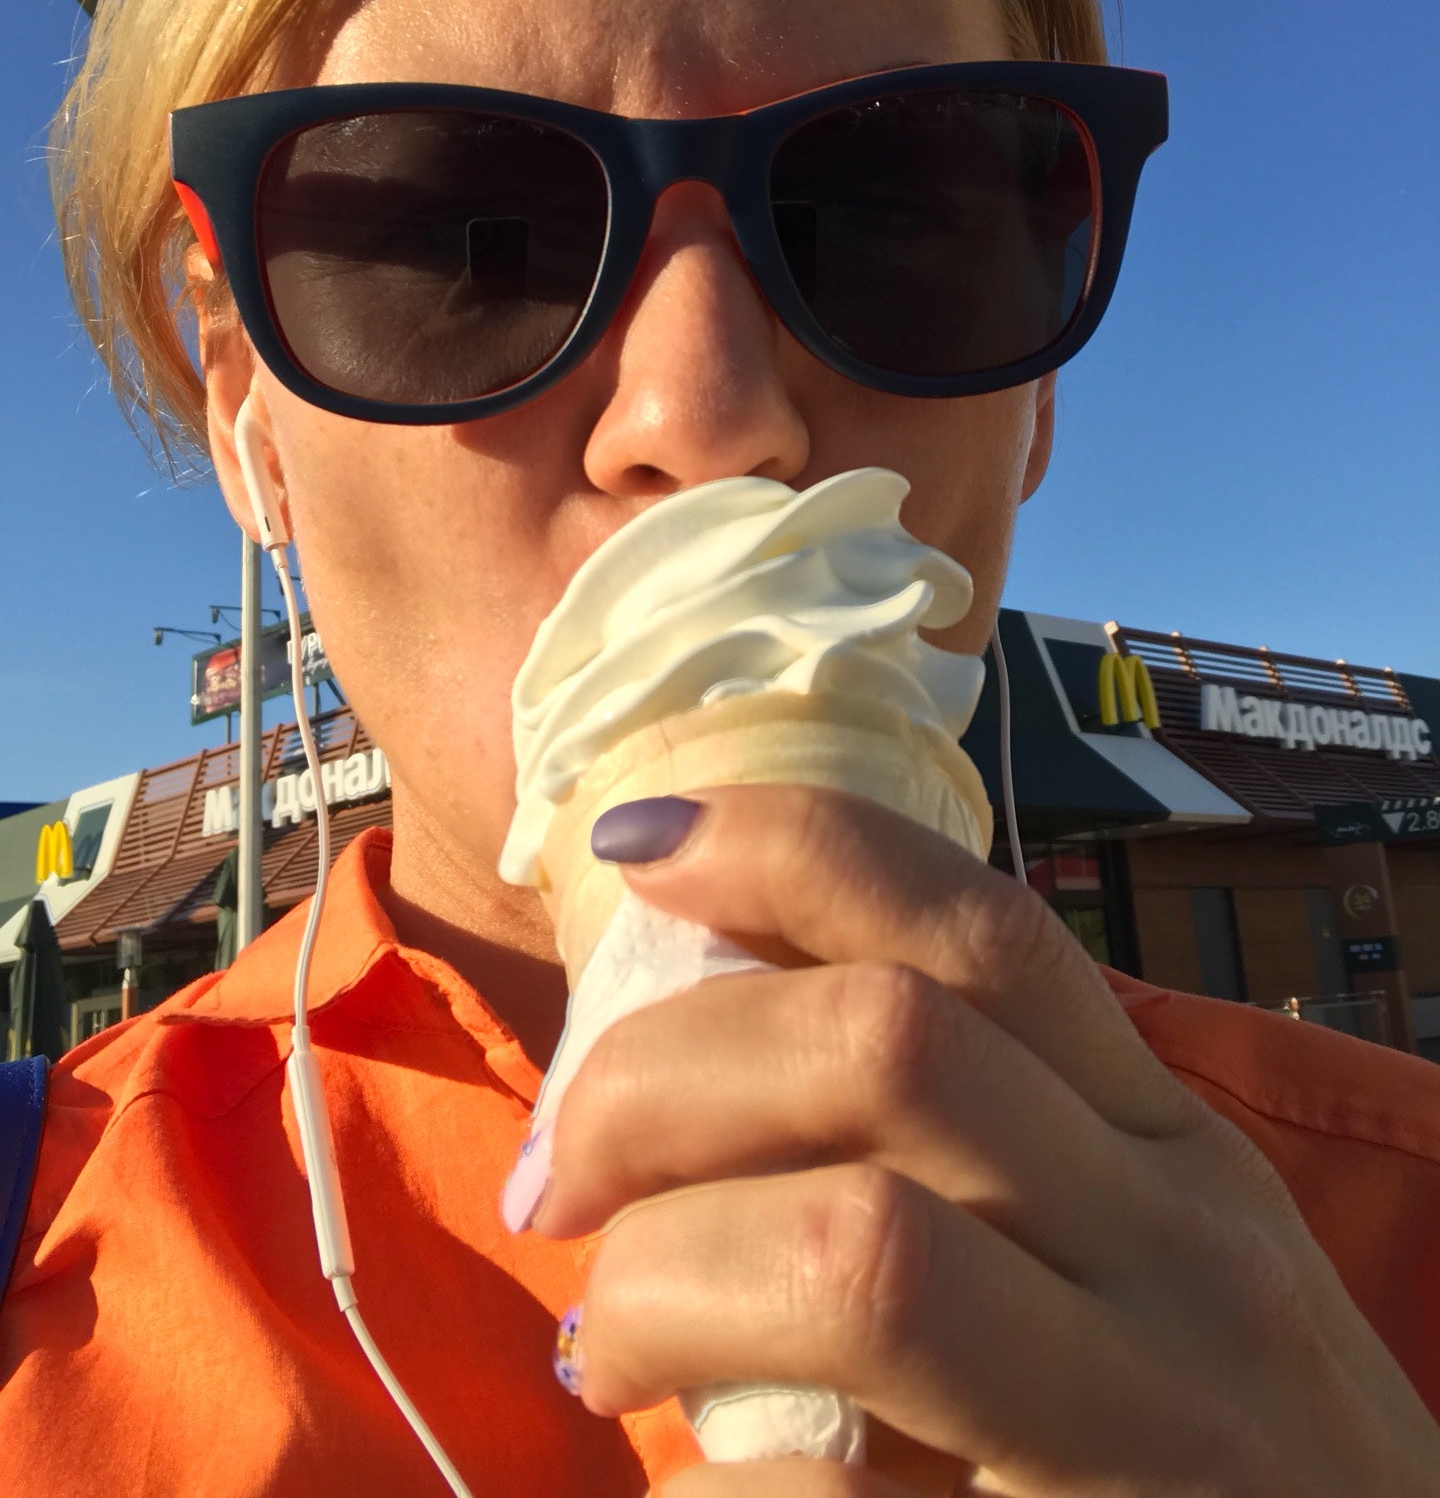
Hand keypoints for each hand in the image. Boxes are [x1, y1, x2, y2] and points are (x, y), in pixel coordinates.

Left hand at [530, 787, 1439, 1495]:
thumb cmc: (1213, 1455)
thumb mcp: (1144, 1263)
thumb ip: (985, 1153)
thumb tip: (712, 1047)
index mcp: (1166, 1147)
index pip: (975, 926)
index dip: (784, 846)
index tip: (637, 844)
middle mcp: (1177, 1252)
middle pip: (885, 1045)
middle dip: (662, 1078)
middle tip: (565, 1176)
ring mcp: (1148, 1422)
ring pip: (855, 1251)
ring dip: (663, 1277)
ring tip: (611, 1344)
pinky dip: (708, 1491)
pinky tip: (699, 1495)